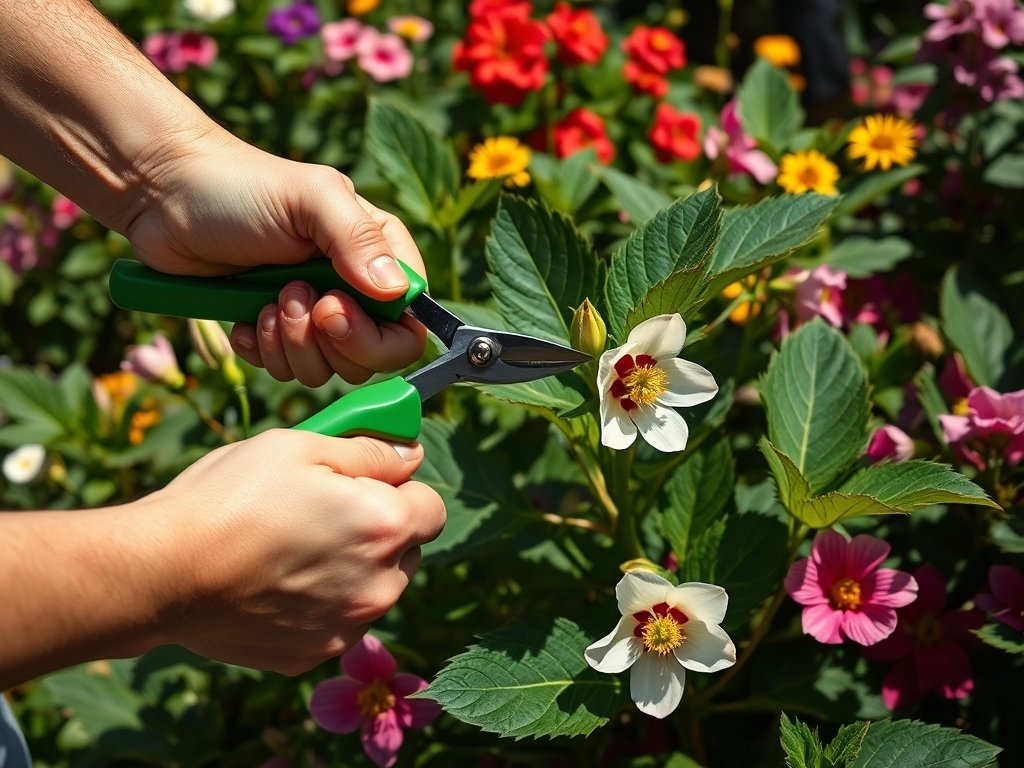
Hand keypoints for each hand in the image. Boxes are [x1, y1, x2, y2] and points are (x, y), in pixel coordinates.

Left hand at [126, 130, 426, 385]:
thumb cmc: (238, 186)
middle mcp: (351, 288)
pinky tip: (242, 317)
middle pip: (369, 358)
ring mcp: (311, 312)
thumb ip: (359, 240)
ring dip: (288, 343)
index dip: (377, 335)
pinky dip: (260, 350)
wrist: (162, 196)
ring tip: (261, 301)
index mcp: (375, 254)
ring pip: (324, 371)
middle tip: (288, 297)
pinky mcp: (271, 331)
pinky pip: (283, 370)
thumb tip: (398, 292)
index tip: (331, 311)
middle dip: (324, 340)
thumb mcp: (309, 200)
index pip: (410, 323)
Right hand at [143, 429, 444, 674]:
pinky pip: (337, 621)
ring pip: (375, 589)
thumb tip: (412, 455)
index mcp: (385, 527)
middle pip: (407, 552)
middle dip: (381, 530)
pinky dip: (321, 603)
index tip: (366, 483)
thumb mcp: (301, 446)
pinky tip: (276, 582)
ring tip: (293, 548)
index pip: (432, 508)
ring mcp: (348, 626)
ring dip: (354, 569)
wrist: (162, 573)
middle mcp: (381, 585)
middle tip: (324, 512)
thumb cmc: (229, 497)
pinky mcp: (314, 653)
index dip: (401, 490)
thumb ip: (371, 451)